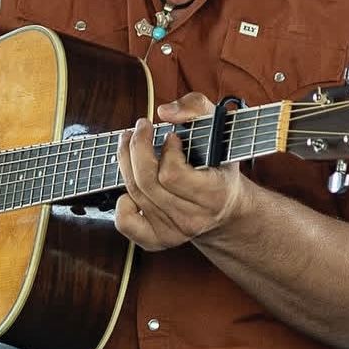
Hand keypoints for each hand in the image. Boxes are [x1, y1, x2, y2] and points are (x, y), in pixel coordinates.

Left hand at [114, 94, 244, 251]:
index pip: (172, 175)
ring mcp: (173, 232)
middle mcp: (192, 218)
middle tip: (140, 128)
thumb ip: (196, 107)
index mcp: (213, 194)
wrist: (226, 208)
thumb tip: (164, 113)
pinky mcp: (157, 240)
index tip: (172, 138)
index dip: (166, 151)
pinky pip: (126, 223)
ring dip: (126, 162)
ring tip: (131, 143)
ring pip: (134, 194)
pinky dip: (121, 202)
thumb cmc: (219, 163)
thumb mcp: (219, 128)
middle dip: (136, 147)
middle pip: (146, 182)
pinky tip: (131, 187)